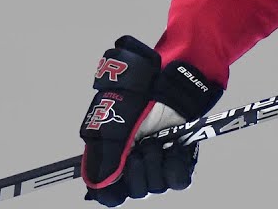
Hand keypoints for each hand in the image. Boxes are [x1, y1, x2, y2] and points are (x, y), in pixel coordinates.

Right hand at [79, 36, 221, 206]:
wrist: (168, 84)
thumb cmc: (138, 98)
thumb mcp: (114, 126)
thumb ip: (106, 158)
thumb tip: (99, 188)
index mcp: (112, 157)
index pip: (110, 194)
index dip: (114, 190)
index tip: (122, 175)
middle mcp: (133, 163)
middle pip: (136, 191)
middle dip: (139, 169)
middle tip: (141, 146)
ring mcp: (157, 162)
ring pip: (157, 187)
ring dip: (157, 161)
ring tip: (157, 140)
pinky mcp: (177, 159)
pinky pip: (179, 181)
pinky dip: (176, 164)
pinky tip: (173, 148)